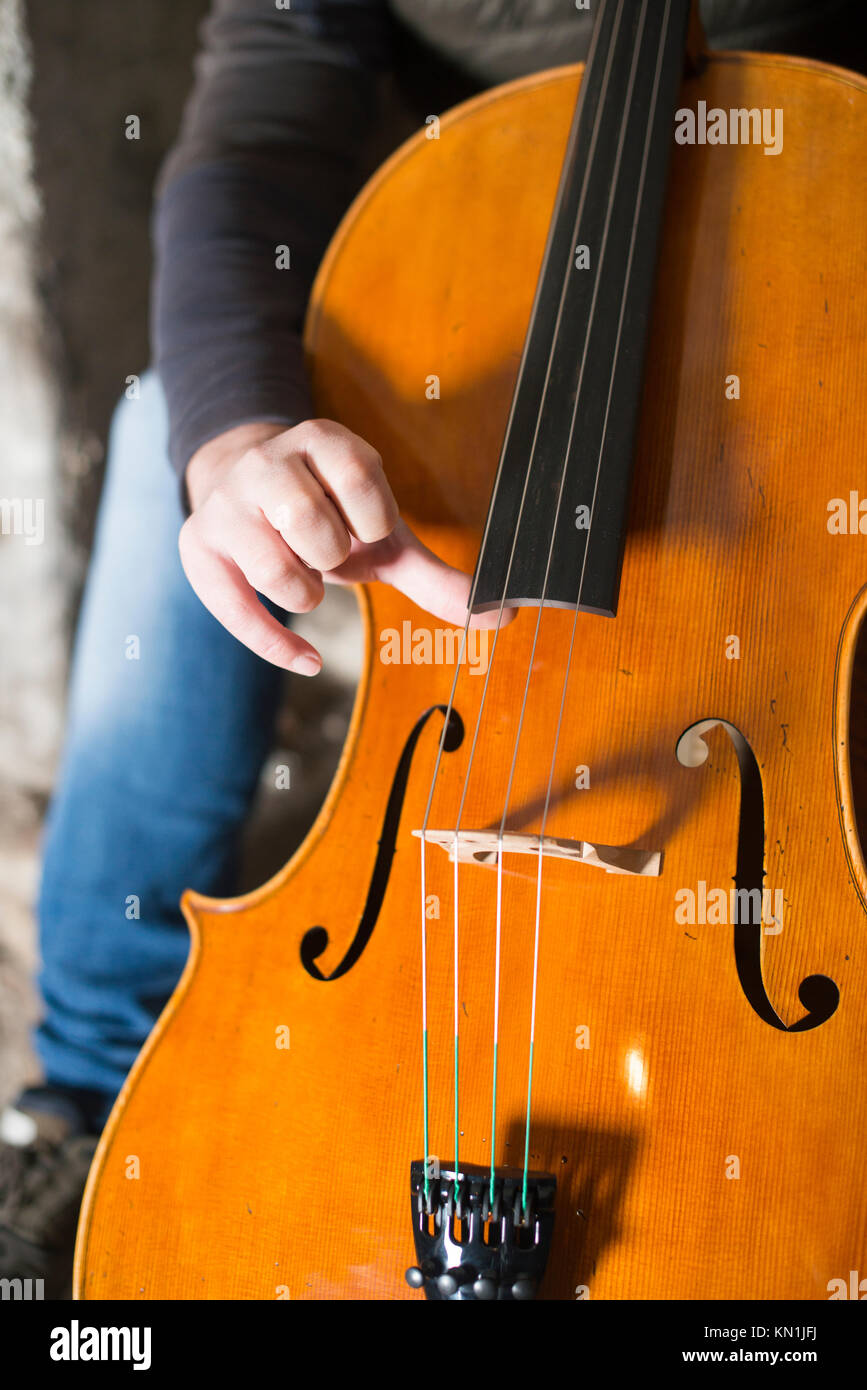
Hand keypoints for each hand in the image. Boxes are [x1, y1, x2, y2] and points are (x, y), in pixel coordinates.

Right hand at [179, 418, 510, 673]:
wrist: (246, 491)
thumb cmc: (328, 517)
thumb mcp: (380, 535)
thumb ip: (434, 575)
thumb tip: (503, 616)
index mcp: (322, 442)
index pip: (361, 478)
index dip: (372, 520)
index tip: (362, 528)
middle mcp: (267, 463)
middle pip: (312, 525)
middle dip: (332, 557)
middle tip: (328, 553)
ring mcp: (227, 504)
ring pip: (275, 568)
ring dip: (305, 592)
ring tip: (305, 576)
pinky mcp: (198, 546)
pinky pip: (236, 610)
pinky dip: (279, 646)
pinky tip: (307, 660)